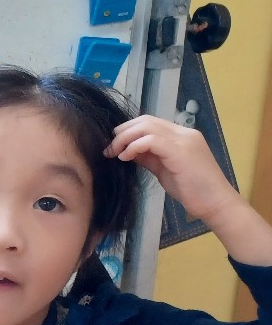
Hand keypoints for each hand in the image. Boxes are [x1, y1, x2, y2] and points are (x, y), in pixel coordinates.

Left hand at [106, 115, 238, 222]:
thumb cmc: (192, 190)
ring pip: (146, 126)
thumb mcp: (164, 169)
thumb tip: (127, 150)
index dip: (128, 131)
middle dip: (123, 132)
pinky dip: (134, 146)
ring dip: (125, 138)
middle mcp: (184, 133)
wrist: (215, 203)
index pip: (150, 122)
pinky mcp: (180, 151)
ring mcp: (184, 140)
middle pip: (146, 120)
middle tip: (109, 148)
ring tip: (114, 153)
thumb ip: (149, 157)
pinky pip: (150, 140)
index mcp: (181, 135)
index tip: (114, 146)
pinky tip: (125, 157)